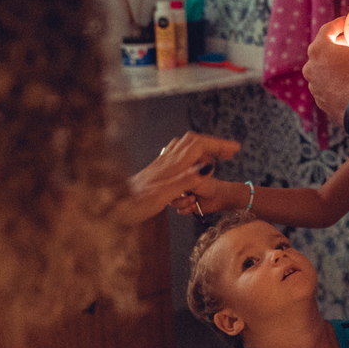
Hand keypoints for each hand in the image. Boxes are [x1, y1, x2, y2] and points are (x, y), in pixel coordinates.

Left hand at [126, 132, 240, 222]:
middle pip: (194, 141)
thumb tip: (207, 165)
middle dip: (214, 144)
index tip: (235, 150)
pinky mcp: (157, 171)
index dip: (220, 145)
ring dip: (203, 148)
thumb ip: (187, 179)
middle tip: (229, 154)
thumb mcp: (164, 194)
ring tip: (215, 158)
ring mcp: (161, 164)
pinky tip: (190, 164)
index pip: (201, 144)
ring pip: (185, 147)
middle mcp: (167, 159)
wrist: (113, 206)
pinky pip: (178, 155)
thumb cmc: (135, 203)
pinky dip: (190, 155)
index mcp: (172, 164)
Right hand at [172, 175, 238, 216]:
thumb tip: (170, 176)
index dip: (170, 186)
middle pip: (168, 194)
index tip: (179, 188)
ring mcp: (182, 198)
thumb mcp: (193, 180)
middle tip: (190, 195)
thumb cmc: (208, 185)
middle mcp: (179, 188)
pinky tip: (195, 206)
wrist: (219, 196)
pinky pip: (180, 211)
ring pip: (173, 204)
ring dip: (184, 203)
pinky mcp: (187, 207)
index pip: (167, 182)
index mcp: (179, 178)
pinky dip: (187, 209)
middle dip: (178, 196)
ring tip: (194, 200)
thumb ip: (180, 179)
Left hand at [303, 14, 348, 122]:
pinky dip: (343, 79)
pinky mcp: (321, 101)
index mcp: (318, 49)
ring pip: (331, 68)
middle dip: (345, 44)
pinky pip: (332, 84)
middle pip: (328, 49)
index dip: (342, 23)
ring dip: (345, 63)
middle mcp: (311, 67)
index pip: (328, 28)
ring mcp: (314, 85)